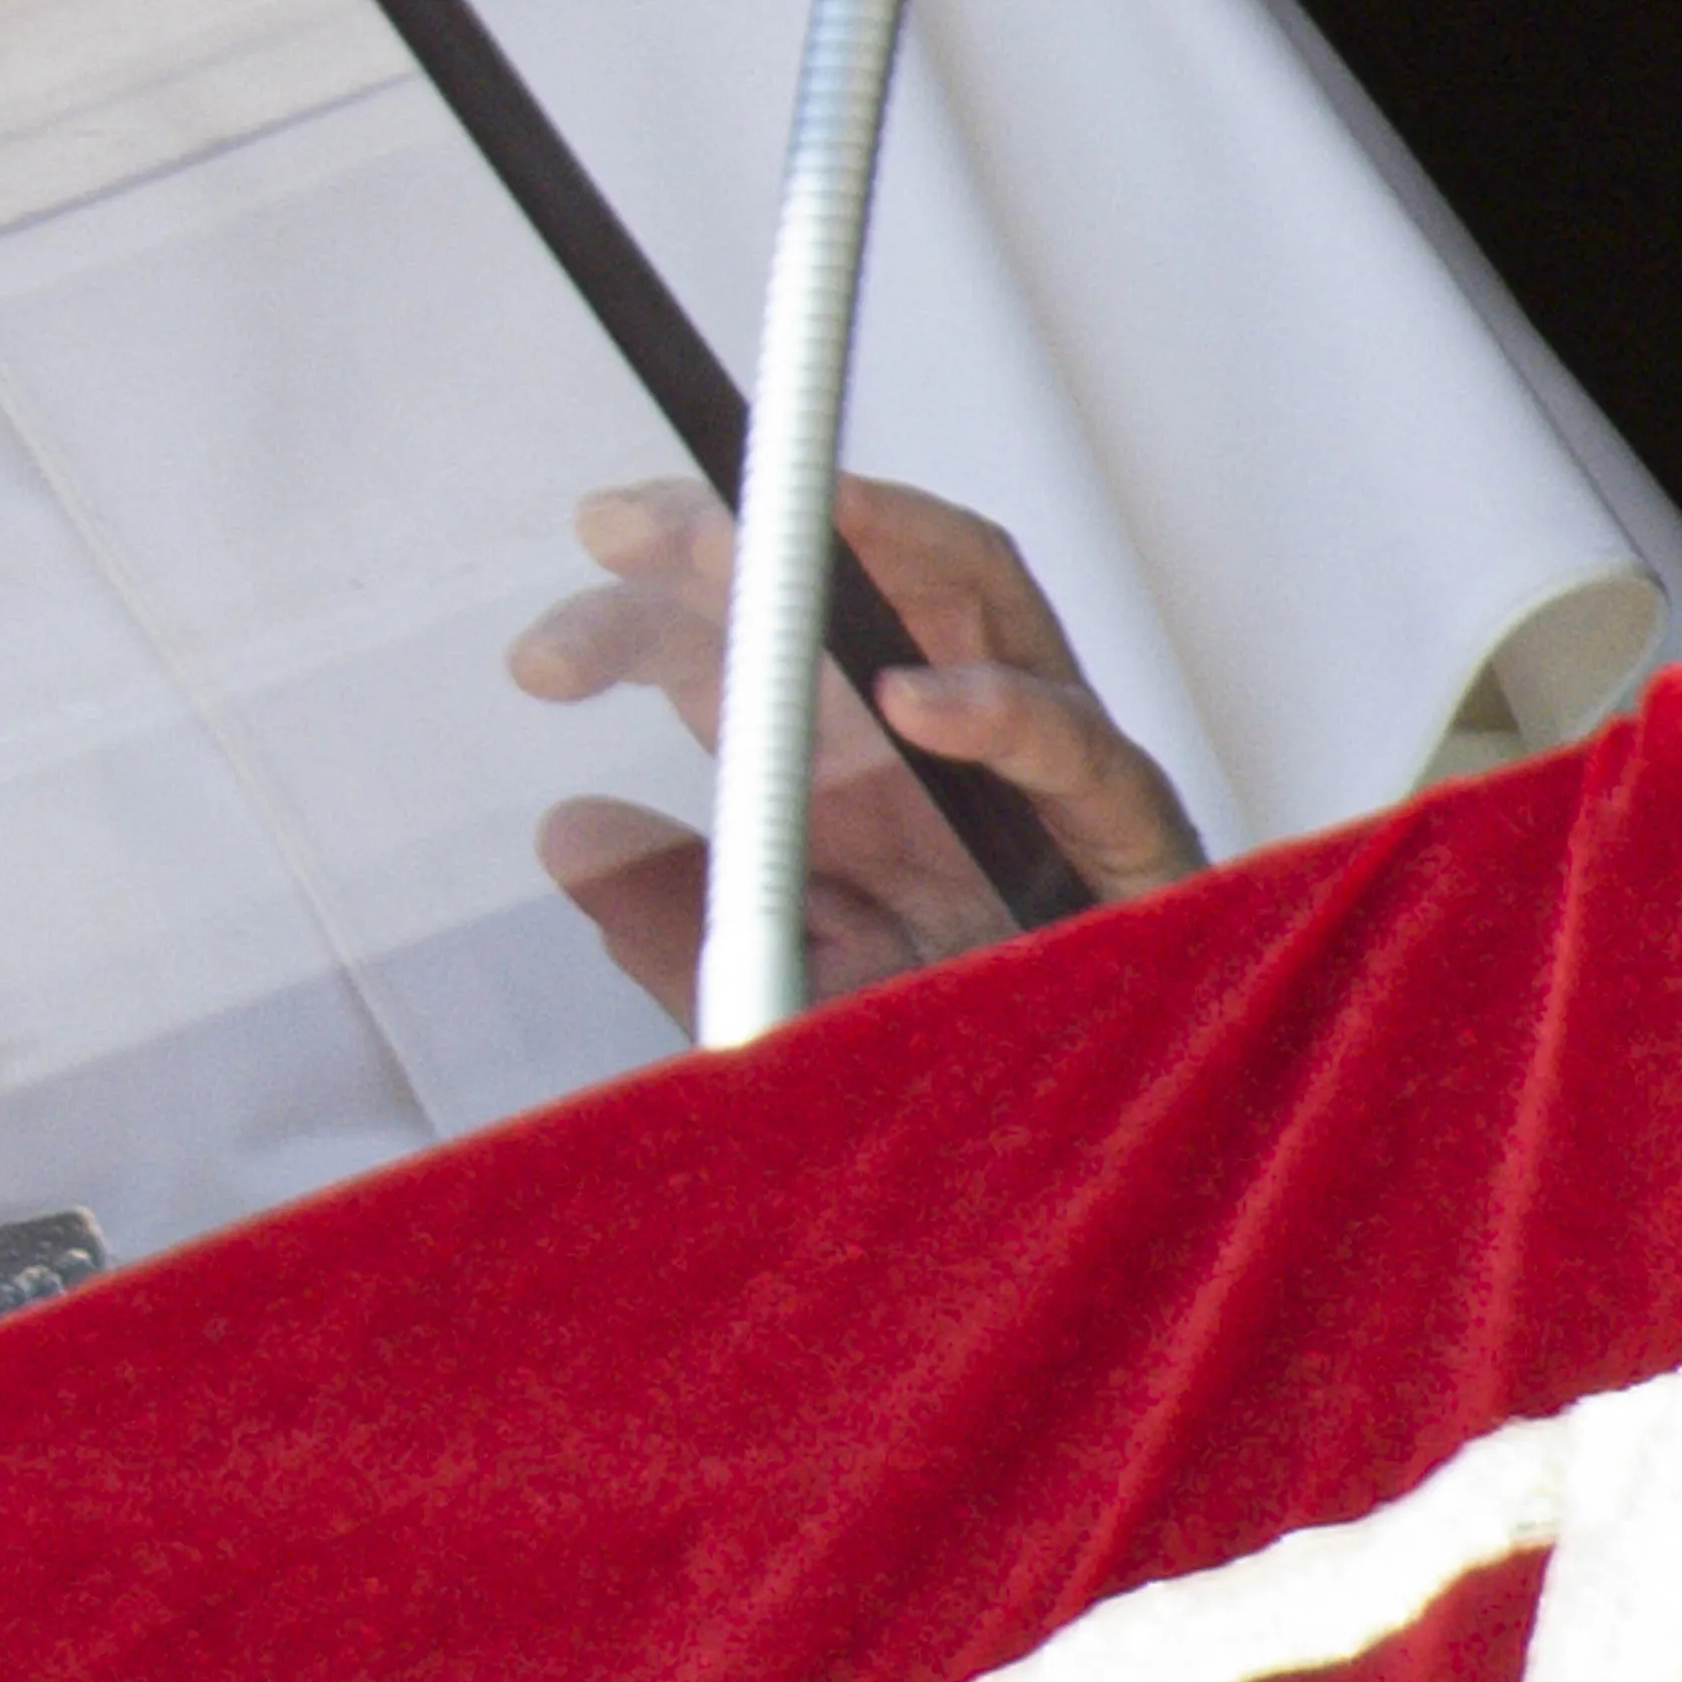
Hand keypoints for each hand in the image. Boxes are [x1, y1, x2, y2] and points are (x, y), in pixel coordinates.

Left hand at [510, 477, 1205, 1017]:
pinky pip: (1082, 752)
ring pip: (978, 596)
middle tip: (635, 536)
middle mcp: (944, 740)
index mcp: (850, 765)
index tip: (548, 647)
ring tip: (765, 540)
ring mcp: (1043, 771)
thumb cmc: (948, 1054)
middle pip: (852, 576)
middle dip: (743, 531)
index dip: (651, 613)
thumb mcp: (779, 988)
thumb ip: (677, 919)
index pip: (746, 641)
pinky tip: (917, 704)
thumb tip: (567, 831)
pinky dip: (1004, 716)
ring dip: (875, 544)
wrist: (1089, 1151)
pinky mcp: (1133, 832)